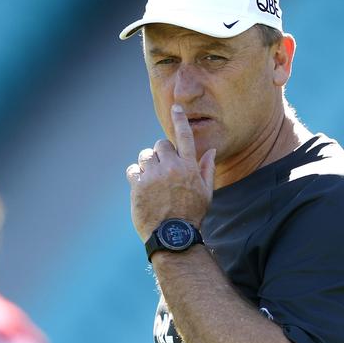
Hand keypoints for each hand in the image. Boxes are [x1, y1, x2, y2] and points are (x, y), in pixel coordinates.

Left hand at [126, 105, 215, 241]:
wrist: (173, 235)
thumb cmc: (192, 215)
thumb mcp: (206, 193)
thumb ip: (206, 169)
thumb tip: (210, 151)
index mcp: (189, 167)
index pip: (185, 136)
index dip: (180, 120)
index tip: (176, 107)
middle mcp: (172, 167)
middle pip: (161, 144)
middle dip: (160, 153)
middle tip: (162, 169)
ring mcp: (154, 176)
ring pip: (145, 156)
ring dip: (148, 164)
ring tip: (152, 180)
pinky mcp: (139, 185)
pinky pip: (133, 170)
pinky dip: (136, 175)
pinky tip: (141, 186)